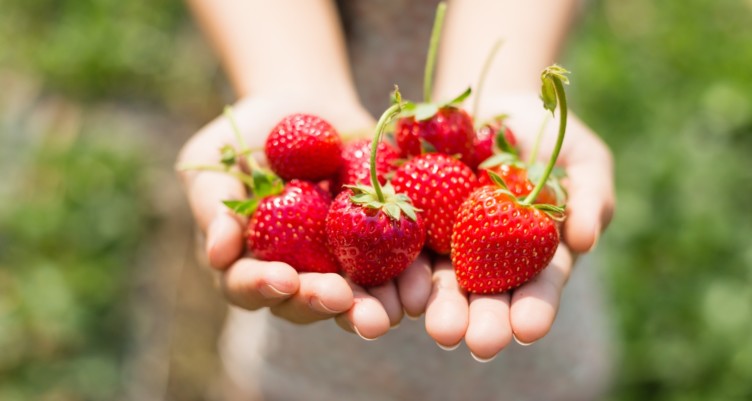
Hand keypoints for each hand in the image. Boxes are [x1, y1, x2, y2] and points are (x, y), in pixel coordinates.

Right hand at [177, 95, 431, 337]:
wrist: (306, 106)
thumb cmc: (247, 136)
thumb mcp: (216, 161)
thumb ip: (215, 207)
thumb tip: (218, 255)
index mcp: (252, 262)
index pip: (250, 286)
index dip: (264, 286)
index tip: (283, 277)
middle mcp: (299, 273)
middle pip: (307, 301)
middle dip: (324, 303)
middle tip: (340, 300)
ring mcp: (342, 263)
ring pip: (357, 298)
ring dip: (371, 308)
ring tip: (386, 312)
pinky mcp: (383, 244)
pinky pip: (400, 266)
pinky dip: (410, 278)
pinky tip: (421, 285)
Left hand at [423, 93, 614, 359]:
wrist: (492, 105)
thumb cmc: (549, 138)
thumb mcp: (583, 160)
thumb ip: (590, 198)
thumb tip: (586, 241)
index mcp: (532, 257)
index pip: (536, 289)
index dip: (534, 310)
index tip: (528, 328)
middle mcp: (487, 261)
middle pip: (485, 297)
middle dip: (483, 322)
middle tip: (481, 343)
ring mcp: (447, 244)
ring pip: (440, 283)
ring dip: (440, 309)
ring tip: (440, 330)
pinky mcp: (412, 222)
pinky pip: (402, 248)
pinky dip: (401, 271)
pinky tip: (401, 290)